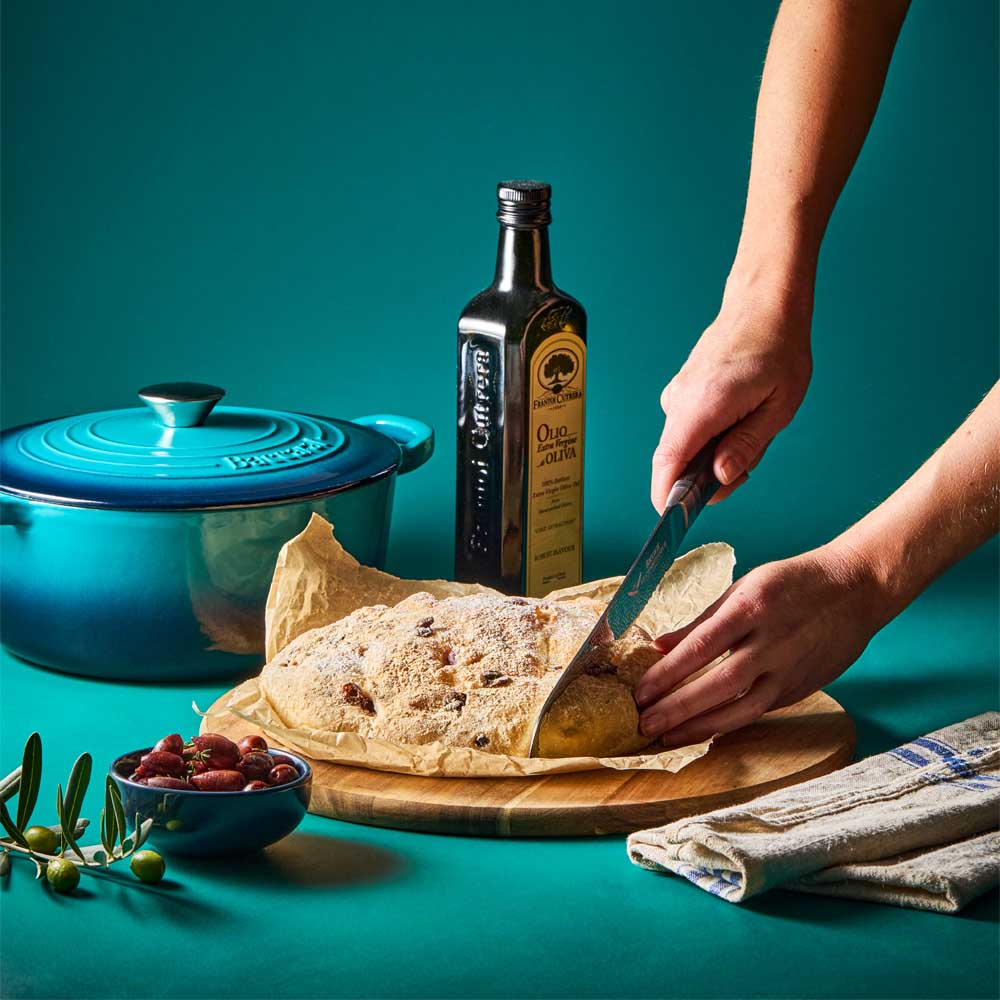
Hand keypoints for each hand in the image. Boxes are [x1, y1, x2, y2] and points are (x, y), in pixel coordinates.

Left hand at [634, 544, 882, 744]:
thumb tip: (659, 645)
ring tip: (667, 737)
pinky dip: (728, 723)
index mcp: (752, 607)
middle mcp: (771, 642)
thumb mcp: (744, 587)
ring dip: (700, 727)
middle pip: (717, 684)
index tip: (640, 691)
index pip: (700, 646)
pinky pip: (759, 711)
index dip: (667, 673)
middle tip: (645, 723)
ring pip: (741, 709)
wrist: (856, 590)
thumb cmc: (793, 583)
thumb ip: (701, 620)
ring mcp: (789, 669)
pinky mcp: (800, 688)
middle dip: (677, 708)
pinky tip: (703, 730)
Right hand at [651, 285, 812, 510]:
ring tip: (750, 429)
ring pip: (683, 446)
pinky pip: (686, 430)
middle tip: (745, 467)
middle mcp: (680, 401)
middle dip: (702, 479)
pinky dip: (707, 438)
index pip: (668, 463)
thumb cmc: (778, 350)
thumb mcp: (779, 407)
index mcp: (703, 406)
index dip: (666, 498)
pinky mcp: (680, 392)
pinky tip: (736, 421)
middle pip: (674, 461)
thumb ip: (746, 447)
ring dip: (710, 456)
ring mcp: (677, 395)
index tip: (673, 522)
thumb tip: (719, 478)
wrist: (763, 304)